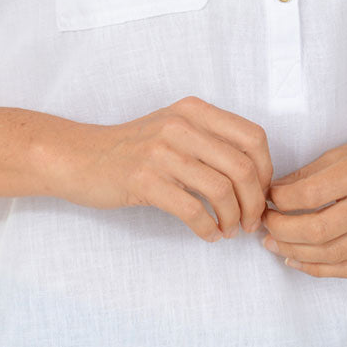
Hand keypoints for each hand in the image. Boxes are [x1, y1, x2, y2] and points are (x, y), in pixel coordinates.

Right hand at [56, 96, 272, 242]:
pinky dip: (208, 228)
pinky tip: (209, 235)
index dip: (267, 170)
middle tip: (251, 221)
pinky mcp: (144, 180)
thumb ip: (211, 140)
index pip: (253, 137)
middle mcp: (181, 126)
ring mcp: (161, 152)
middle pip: (242, 167)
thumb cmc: (132, 148)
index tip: (261, 192)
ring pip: (221, 190)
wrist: (80, 157)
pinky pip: (192, 210)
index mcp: (194, 110)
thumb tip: (257, 176)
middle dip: (254, 202)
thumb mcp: (174, 127)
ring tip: (230, 230)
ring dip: (234, 218)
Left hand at [260, 123, 346, 278]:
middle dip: (282, 230)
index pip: (311, 194)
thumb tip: (274, 192)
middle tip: (264, 224)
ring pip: (332, 253)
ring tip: (273, 244)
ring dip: (295, 253)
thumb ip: (311, 173)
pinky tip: (298, 261)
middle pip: (319, 229)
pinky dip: (320, 269)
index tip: (268, 197)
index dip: (281, 200)